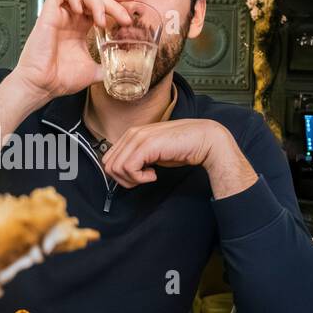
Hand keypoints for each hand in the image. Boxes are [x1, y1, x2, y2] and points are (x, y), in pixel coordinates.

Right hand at [12, 0, 132, 103]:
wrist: (42, 86)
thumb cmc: (60, 80)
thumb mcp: (92, 72)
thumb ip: (106, 67)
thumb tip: (121, 70)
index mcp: (80, 28)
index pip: (100, 6)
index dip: (116, 0)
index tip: (132, 0)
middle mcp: (70, 19)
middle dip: (114, 1)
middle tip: (125, 17)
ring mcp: (59, 15)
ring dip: (96, 1)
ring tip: (101, 20)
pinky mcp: (48, 14)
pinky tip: (80, 11)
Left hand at [101, 119, 256, 198]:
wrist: (204, 140)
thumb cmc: (182, 147)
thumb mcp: (154, 153)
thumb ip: (137, 157)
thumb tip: (124, 172)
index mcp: (132, 134)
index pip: (109, 158)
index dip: (121, 174)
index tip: (138, 176)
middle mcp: (133, 133)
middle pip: (108, 164)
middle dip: (123, 179)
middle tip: (143, 179)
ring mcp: (139, 138)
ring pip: (116, 168)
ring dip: (132, 179)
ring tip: (150, 175)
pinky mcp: (147, 145)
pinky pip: (129, 168)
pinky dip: (140, 178)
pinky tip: (154, 175)